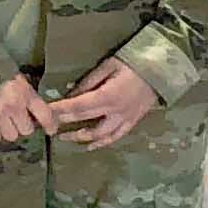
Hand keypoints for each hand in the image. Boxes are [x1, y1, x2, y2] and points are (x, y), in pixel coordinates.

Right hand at [0, 72, 47, 147]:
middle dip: (23, 125)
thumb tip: (46, 117)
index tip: (51, 130)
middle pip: (26, 130)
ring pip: (11, 136)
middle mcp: (13, 105)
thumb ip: (31, 99)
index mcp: (25, 93)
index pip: (45, 115)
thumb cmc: (0, 75)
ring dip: (8, 130)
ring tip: (3, 119)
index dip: (50, 125)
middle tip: (17, 118)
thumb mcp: (21, 82)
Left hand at [44, 60, 159, 149]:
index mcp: (107, 96)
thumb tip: (71, 94)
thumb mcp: (109, 65)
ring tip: (64, 138)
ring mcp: (125, 119)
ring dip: (80, 137)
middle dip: (64, 123)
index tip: (44, 112)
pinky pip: (116, 136)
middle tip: (47, 125)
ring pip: (100, 135)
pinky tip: (89, 146)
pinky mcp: (133, 121)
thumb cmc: (135, 61)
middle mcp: (115, 112)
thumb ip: (89, 81)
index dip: (59, 110)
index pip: (77, 106)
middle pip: (84, 120)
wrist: (163, 68)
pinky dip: (102, 143)